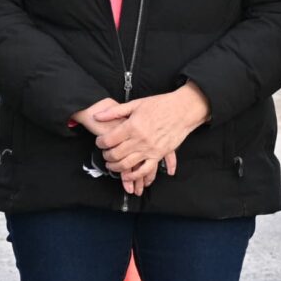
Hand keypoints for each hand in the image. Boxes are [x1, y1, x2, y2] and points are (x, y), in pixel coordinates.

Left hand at [79, 84, 209, 195]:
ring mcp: (149, 149)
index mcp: (132, 126)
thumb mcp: (136, 104)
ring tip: (112, 164)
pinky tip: (128, 175)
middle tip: (104, 154)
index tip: (99, 142)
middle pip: (116, 154)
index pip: (109, 140)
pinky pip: (145, 170)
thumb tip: (97, 115)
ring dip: (116, 167)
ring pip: (127, 165)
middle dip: (106, 156)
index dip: (100, 143)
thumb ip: (115, 112)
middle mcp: (140, 140)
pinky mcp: (158, 155)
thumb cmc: (161, 105)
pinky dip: (135, 175)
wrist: (183, 110)